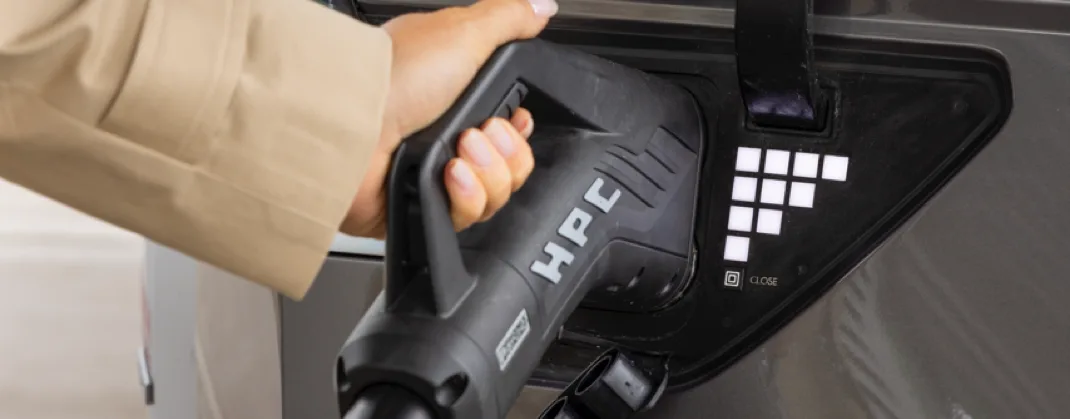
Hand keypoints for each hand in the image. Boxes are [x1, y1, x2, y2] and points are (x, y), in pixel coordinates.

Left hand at [341, 0, 558, 238]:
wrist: (350, 128)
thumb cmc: (394, 77)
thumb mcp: (463, 31)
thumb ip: (510, 18)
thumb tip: (541, 6)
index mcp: (458, 96)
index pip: (513, 126)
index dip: (521, 129)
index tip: (513, 120)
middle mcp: (448, 136)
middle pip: (512, 164)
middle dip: (505, 151)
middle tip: (478, 133)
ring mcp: (435, 175)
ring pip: (497, 193)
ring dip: (486, 172)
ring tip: (457, 154)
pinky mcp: (424, 207)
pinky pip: (469, 216)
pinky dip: (464, 196)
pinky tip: (448, 175)